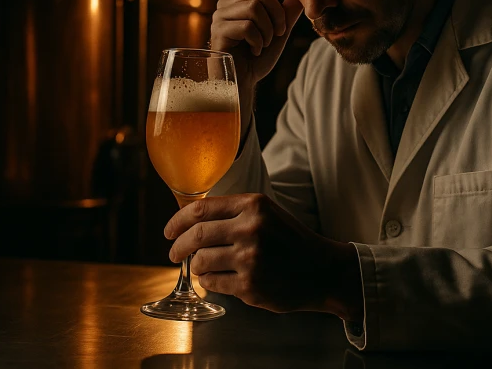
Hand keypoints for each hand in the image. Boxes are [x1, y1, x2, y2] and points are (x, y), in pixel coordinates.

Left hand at [164, 193, 363, 319]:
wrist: (322, 270)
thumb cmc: (291, 241)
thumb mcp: (267, 214)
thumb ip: (233, 212)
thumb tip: (189, 218)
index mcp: (254, 205)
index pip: (201, 209)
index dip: (177, 221)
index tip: (168, 231)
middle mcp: (251, 228)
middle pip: (195, 236)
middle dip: (177, 246)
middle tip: (173, 252)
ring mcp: (250, 258)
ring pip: (201, 262)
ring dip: (196, 265)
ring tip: (204, 266)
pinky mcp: (250, 285)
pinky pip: (213, 283)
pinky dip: (209, 281)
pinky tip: (220, 278)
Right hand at [211, 0, 302, 95]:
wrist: (243, 85)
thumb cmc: (257, 59)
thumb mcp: (279, 31)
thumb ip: (288, 10)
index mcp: (242, 1)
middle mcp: (227, 4)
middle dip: (276, 13)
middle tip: (277, 33)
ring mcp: (219, 17)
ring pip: (254, 7)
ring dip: (268, 29)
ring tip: (263, 43)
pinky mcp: (217, 32)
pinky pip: (247, 25)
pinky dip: (259, 40)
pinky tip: (253, 50)